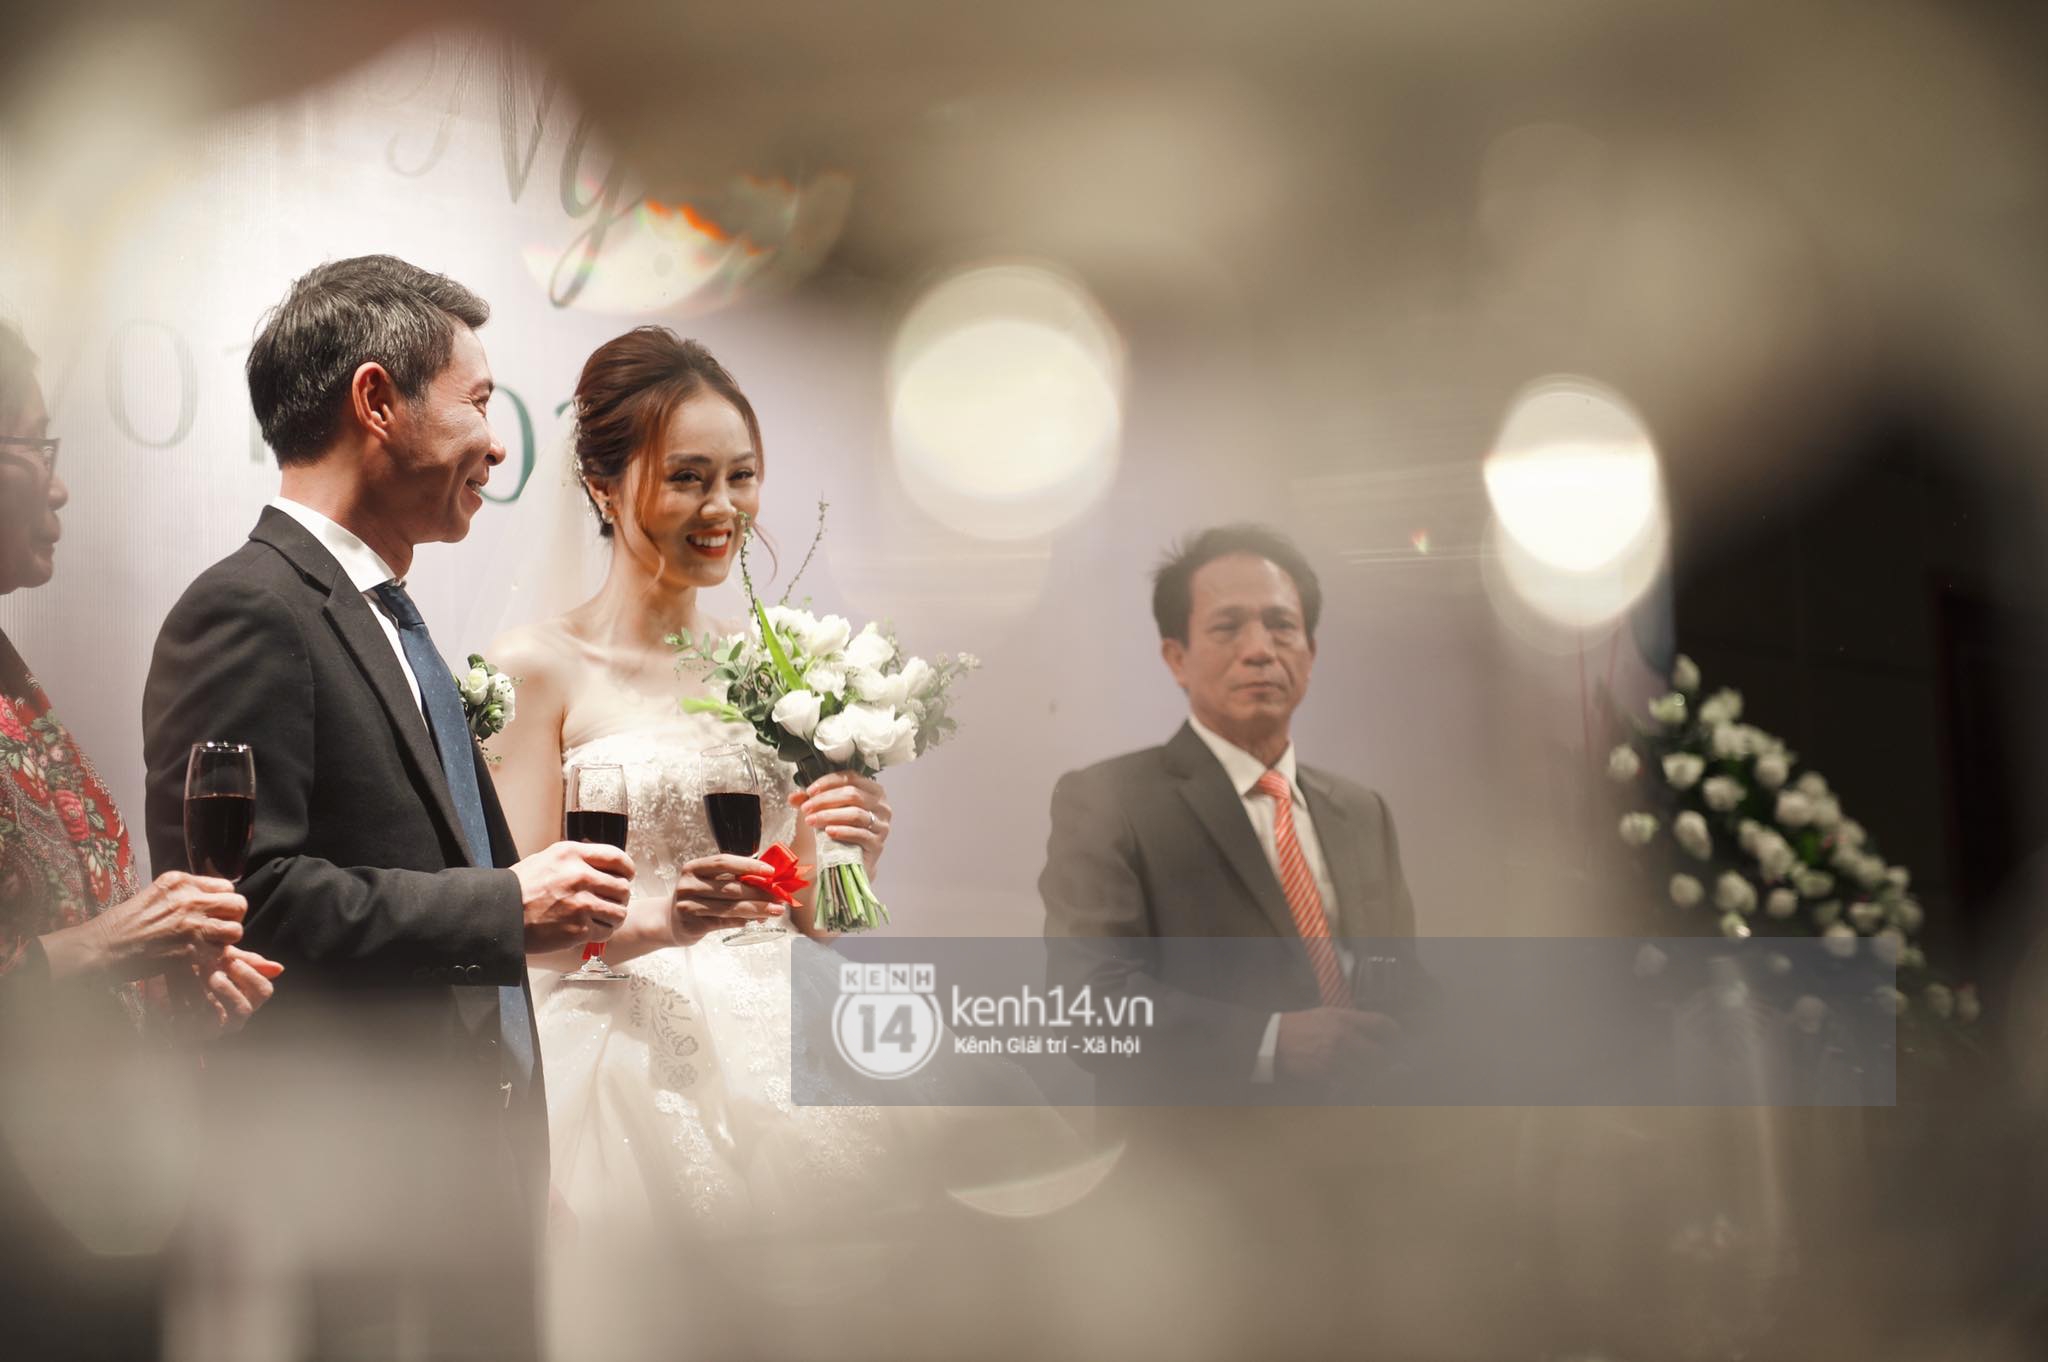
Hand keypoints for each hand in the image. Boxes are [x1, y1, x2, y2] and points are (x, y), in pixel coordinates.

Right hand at [41, 872, 245, 983]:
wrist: (101, 947)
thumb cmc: (123, 923)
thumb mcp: (155, 895)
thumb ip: (184, 894)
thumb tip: (212, 898)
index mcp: (180, 882)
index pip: (227, 887)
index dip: (223, 903)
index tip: (213, 914)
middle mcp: (189, 899)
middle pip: (238, 904)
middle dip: (232, 919)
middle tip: (217, 930)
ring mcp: (191, 924)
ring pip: (235, 930)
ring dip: (225, 940)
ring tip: (208, 945)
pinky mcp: (190, 950)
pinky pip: (220, 953)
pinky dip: (213, 958)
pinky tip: (197, 959)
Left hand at [166, 946, 285, 1038]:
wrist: (156, 989)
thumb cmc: (191, 973)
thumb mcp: (219, 962)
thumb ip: (246, 962)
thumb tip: (279, 969)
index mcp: (243, 996)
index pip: (263, 989)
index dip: (252, 972)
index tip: (232, 958)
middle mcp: (237, 1013)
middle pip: (257, 998)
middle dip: (243, 977)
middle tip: (224, 963)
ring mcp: (222, 1024)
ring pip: (242, 1011)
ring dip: (228, 989)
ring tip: (211, 975)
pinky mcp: (204, 1032)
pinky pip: (217, 1022)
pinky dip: (210, 1003)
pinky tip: (196, 991)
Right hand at [514, 841, 634, 953]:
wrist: (500, 915)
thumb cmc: (520, 888)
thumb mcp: (546, 859)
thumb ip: (576, 860)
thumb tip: (602, 866)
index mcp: (572, 855)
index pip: (617, 858)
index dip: (627, 870)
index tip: (626, 876)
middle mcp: (580, 876)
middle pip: (623, 887)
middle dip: (619, 896)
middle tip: (609, 901)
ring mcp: (581, 904)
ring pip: (620, 911)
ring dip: (613, 916)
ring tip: (600, 917)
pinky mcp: (579, 929)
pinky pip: (606, 931)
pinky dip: (601, 932)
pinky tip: (588, 929)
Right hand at [667, 853, 783, 946]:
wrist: (669, 921)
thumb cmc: (696, 898)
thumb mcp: (707, 883)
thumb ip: (732, 880)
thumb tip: (768, 884)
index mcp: (694, 868)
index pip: (724, 862)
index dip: (748, 865)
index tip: (770, 871)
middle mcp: (688, 884)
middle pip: (731, 887)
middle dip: (759, 893)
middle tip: (780, 898)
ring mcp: (688, 905)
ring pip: (730, 907)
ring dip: (757, 909)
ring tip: (775, 911)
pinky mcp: (691, 924)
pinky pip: (724, 922)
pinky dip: (742, 921)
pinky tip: (755, 920)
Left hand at [791, 771, 891, 872]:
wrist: (850, 862)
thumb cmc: (841, 832)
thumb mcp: (828, 811)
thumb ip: (813, 801)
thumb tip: (793, 797)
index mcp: (873, 790)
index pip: (851, 778)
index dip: (828, 782)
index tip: (809, 791)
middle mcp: (882, 805)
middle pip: (853, 794)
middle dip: (825, 800)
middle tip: (805, 808)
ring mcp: (882, 825)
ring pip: (855, 814)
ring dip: (829, 816)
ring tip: (811, 821)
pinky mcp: (877, 844)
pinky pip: (860, 834)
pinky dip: (842, 831)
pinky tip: (828, 832)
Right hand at [1274, 1007, 1400, 1082]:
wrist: (1274, 1041)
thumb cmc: (1301, 1026)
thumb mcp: (1327, 1014)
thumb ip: (1352, 1020)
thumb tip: (1374, 1030)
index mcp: (1344, 1019)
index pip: (1380, 1023)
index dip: (1394, 1032)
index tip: (1398, 1038)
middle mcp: (1344, 1038)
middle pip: (1380, 1053)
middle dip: (1389, 1061)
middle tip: (1397, 1065)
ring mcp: (1336, 1059)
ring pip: (1368, 1073)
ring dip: (1377, 1077)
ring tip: (1382, 1078)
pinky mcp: (1327, 1075)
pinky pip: (1352, 1084)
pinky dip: (1359, 1086)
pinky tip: (1362, 1085)